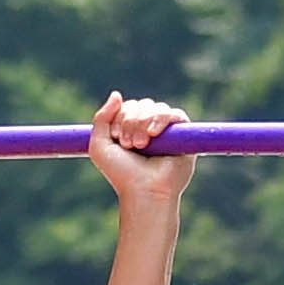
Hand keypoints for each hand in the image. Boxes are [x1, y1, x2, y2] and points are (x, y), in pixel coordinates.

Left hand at [90, 90, 195, 204]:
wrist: (143, 191)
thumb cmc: (121, 173)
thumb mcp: (99, 146)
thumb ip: (101, 118)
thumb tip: (117, 94)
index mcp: (132, 129)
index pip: (127, 107)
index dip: (120, 117)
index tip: (117, 138)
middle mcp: (150, 128)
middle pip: (141, 104)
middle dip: (130, 121)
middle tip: (129, 144)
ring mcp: (167, 131)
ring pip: (156, 107)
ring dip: (143, 122)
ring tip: (141, 144)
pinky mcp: (184, 135)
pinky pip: (175, 114)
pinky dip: (161, 119)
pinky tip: (153, 134)